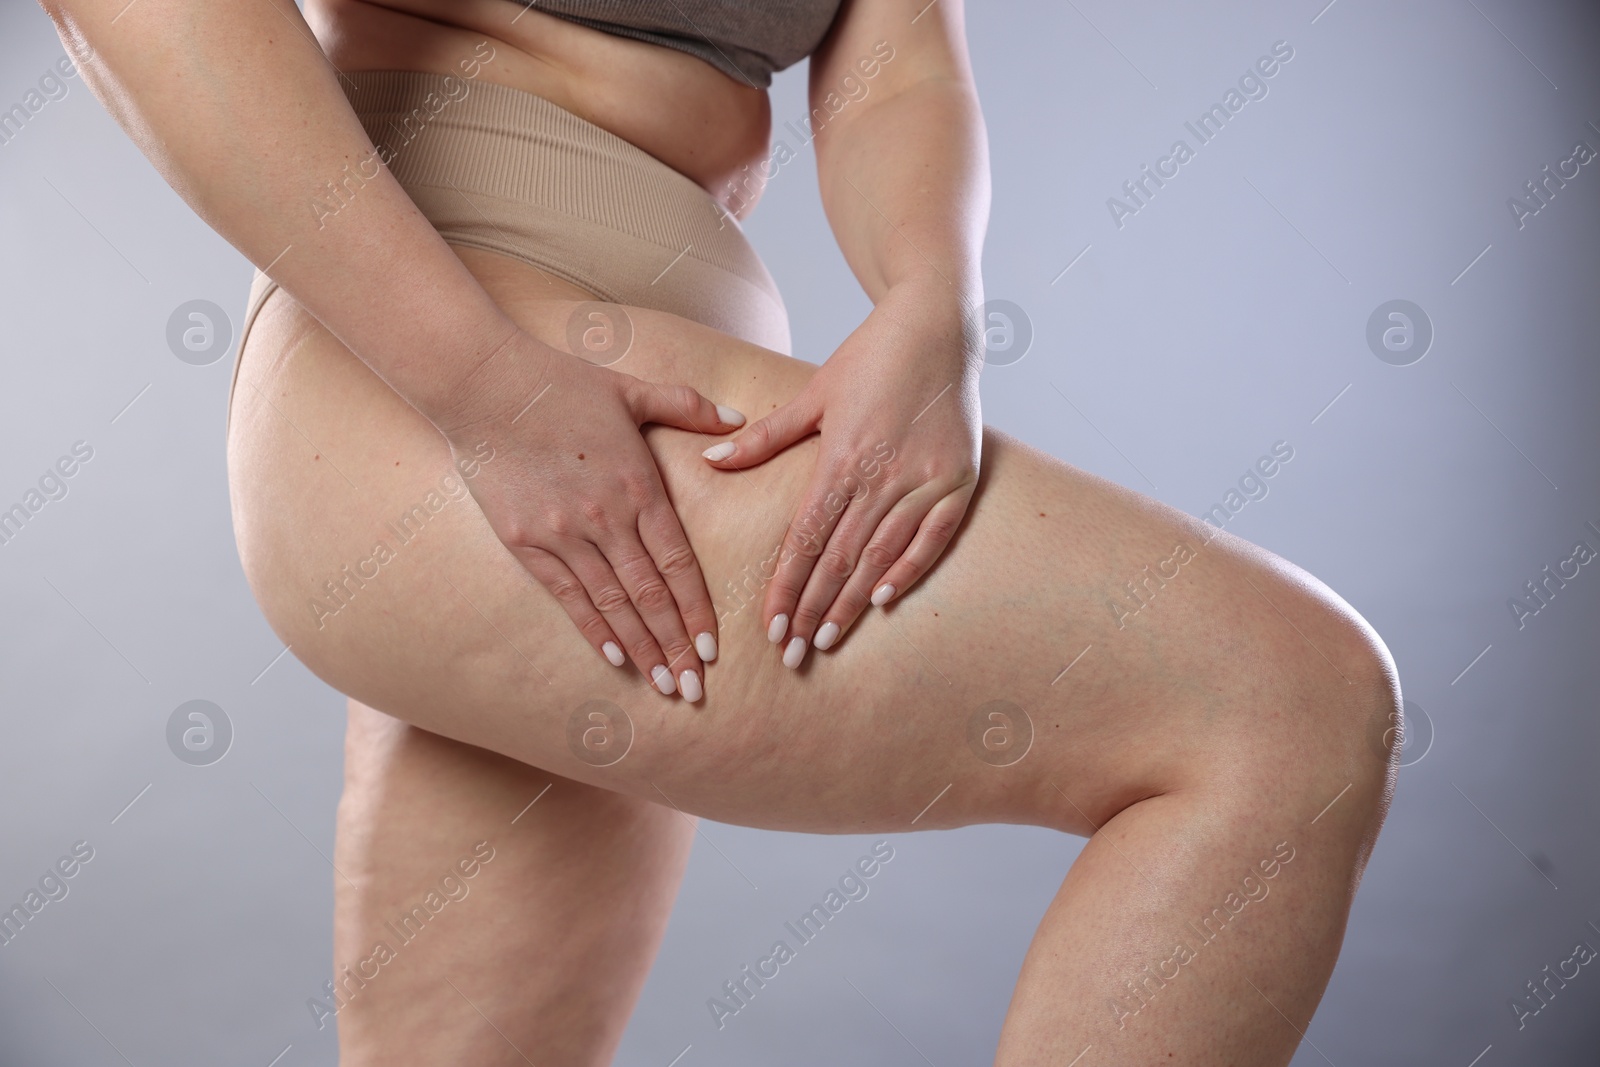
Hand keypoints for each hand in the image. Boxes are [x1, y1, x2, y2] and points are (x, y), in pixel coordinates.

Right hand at [440, 328, 745, 700]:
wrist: (483, 385)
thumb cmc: (560, 383)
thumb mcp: (632, 388)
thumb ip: (688, 406)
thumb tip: (738, 417)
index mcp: (638, 485)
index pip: (678, 562)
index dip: (697, 608)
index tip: (714, 647)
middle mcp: (606, 518)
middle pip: (651, 594)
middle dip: (677, 645)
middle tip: (696, 689)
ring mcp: (564, 534)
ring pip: (612, 604)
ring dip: (641, 648)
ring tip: (663, 683)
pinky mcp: (526, 542)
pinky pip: (566, 596)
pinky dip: (592, 628)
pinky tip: (615, 656)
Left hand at [701, 279, 981, 666]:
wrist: (938, 324)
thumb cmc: (869, 356)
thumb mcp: (813, 393)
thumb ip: (764, 436)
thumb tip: (712, 461)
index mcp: (842, 456)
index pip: (807, 538)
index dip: (788, 587)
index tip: (772, 626)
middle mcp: (884, 475)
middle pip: (840, 558)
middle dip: (813, 609)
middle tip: (793, 654)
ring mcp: (925, 479)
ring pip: (882, 555)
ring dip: (854, 601)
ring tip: (828, 638)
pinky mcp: (958, 479)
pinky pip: (933, 538)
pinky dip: (909, 570)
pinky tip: (884, 601)